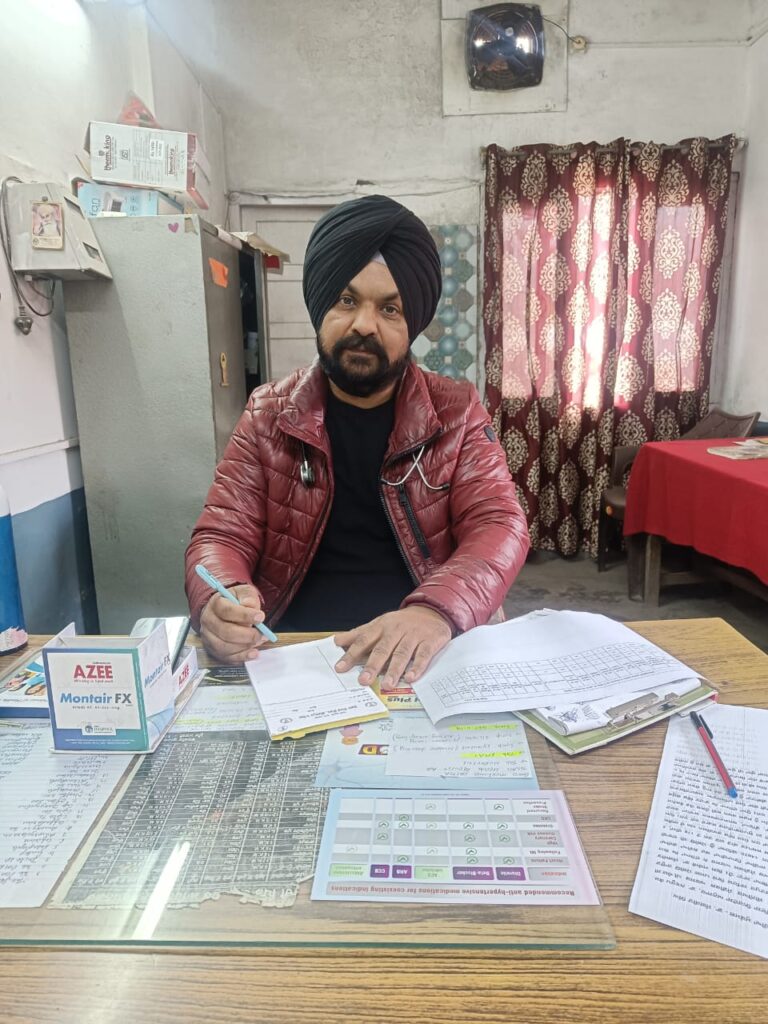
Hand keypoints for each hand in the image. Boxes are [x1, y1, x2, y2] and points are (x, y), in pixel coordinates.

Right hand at [199, 584, 267, 663]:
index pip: (227, 611)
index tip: (260, 617)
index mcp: (215, 604)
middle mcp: (208, 621)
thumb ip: (248, 597)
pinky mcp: (213, 650)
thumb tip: (250, 606)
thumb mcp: (244, 593)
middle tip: (262, 633)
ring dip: (245, 646)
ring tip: (259, 641)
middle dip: (247, 635)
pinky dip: (242, 657)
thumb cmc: (235, 602)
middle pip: (225, 631)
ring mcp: (209, 637)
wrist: (224, 611)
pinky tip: (253, 652)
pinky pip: (226, 657)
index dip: (244, 615)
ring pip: (224, 647)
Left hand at [334, 607, 451, 687]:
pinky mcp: (429, 641)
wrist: (430, 611)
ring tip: (386, 684)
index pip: (364, 640)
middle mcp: (396, 630)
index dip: (352, 654)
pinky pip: (423, 655)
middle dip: (373, 665)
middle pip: (383, 648)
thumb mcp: (379, 624)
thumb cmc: (400, 622)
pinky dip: (417, 667)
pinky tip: (410, 678)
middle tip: (364, 681)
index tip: (341, 668)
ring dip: (394, 670)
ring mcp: (413, 635)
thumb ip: (358, 634)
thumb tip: (337, 641)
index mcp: (381, 626)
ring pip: (402, 653)